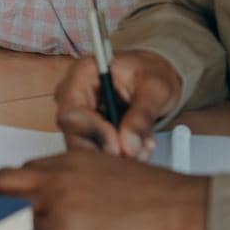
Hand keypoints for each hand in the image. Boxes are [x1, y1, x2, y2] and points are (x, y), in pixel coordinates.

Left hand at [0, 148, 207, 229]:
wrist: (177, 205)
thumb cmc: (156, 196)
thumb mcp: (115, 176)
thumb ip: (86, 181)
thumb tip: (74, 199)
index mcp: (71, 160)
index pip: (23, 169)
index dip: (0, 183)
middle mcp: (59, 173)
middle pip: (3, 180)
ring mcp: (57, 197)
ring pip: (4, 202)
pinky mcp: (62, 223)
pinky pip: (21, 227)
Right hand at [55, 49, 181, 158]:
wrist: (157, 79)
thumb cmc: (152, 73)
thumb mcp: (155, 89)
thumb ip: (141, 117)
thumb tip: (129, 146)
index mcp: (82, 74)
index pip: (72, 113)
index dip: (94, 133)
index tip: (119, 147)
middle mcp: (73, 96)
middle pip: (74, 136)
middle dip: (108, 150)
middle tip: (136, 154)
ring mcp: (78, 116)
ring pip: (86, 148)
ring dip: (117, 156)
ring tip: (144, 147)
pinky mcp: (88, 132)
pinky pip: (96, 152)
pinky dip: (119, 155)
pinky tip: (139, 147)